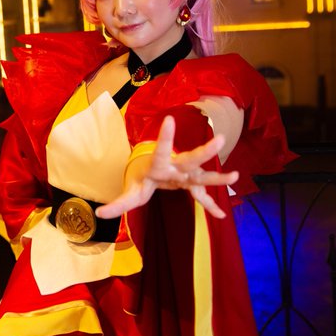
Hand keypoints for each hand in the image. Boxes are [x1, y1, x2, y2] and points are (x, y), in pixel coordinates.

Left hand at [95, 115, 238, 219]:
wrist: (151, 171)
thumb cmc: (140, 177)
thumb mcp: (129, 192)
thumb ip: (117, 204)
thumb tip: (99, 213)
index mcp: (158, 164)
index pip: (161, 150)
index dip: (166, 136)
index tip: (169, 120)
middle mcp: (175, 167)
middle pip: (190, 158)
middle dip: (204, 151)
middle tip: (220, 139)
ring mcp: (185, 176)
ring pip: (202, 174)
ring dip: (217, 177)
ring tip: (236, 176)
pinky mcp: (191, 184)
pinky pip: (202, 197)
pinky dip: (211, 206)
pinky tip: (222, 215)